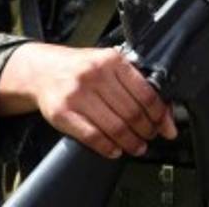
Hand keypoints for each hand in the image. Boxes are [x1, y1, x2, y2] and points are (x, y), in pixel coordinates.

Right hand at [0, 43, 176, 159]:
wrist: (42, 70)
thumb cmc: (79, 68)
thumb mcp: (107, 65)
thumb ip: (134, 83)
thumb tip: (166, 114)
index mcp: (110, 60)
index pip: (146, 93)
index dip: (160, 115)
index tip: (165, 126)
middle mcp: (94, 74)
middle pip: (132, 112)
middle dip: (146, 131)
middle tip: (149, 137)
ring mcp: (77, 94)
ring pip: (115, 127)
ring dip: (130, 143)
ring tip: (135, 146)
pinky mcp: (63, 112)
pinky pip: (93, 136)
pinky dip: (108, 147)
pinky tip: (114, 149)